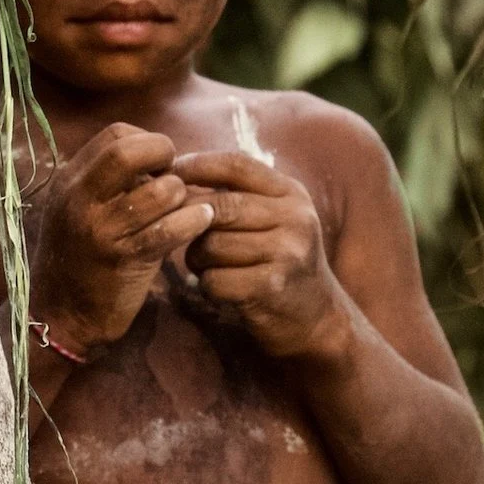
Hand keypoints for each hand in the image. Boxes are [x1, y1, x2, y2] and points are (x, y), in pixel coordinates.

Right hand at [33, 126, 213, 356]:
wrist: (59, 318)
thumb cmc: (79, 262)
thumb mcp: (81, 212)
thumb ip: (111, 183)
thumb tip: (158, 156)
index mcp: (69, 182)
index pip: (115, 135)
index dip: (146, 141)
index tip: (158, 165)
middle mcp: (79, 200)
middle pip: (129, 151)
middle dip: (163, 155)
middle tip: (174, 176)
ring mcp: (100, 230)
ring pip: (159, 191)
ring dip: (181, 195)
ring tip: (183, 207)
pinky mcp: (123, 259)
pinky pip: (170, 229)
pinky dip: (193, 221)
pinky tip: (199, 222)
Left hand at [173, 152, 343, 358]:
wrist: (316, 318)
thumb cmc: (280, 261)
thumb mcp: (273, 218)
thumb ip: (237, 195)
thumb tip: (174, 175)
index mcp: (291, 194)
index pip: (235, 165)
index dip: (195, 166)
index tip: (167, 174)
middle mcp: (295, 218)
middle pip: (220, 206)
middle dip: (188, 218)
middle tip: (173, 230)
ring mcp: (286, 253)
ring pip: (212, 244)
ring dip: (197, 258)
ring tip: (207, 266)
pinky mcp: (272, 287)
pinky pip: (215, 279)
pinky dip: (207, 286)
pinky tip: (220, 288)